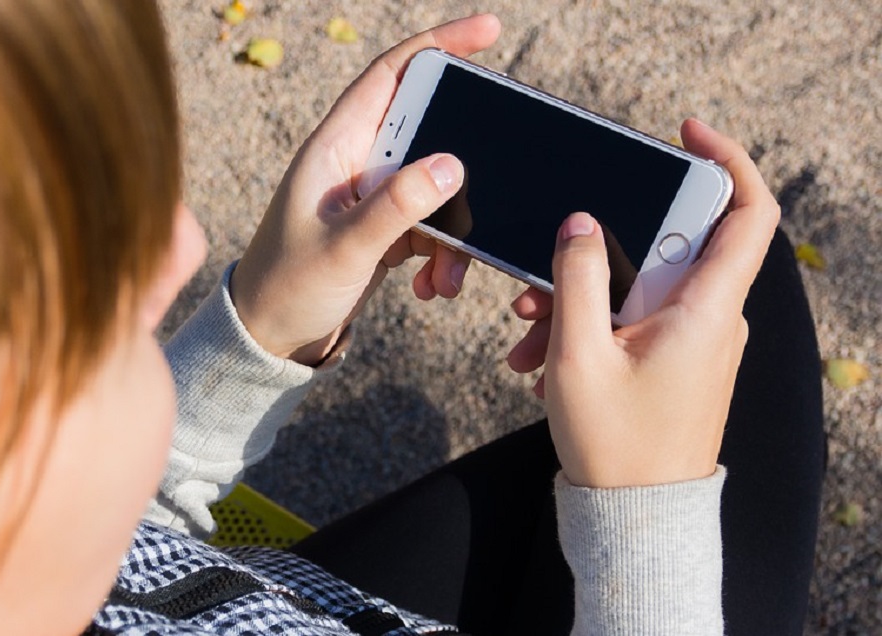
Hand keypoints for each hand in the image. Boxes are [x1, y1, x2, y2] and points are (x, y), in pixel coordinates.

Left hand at [230, 15, 501, 365]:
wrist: (270, 338)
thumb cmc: (288, 287)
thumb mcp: (345, 248)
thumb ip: (398, 206)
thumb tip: (453, 165)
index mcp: (334, 147)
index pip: (391, 74)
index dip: (439, 45)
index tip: (489, 31)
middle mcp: (354, 162)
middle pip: (427, 132)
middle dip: (463, 166)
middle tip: (494, 185)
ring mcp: (371, 196)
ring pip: (436, 188)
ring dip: (454, 231)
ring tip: (447, 276)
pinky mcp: (383, 228)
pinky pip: (432, 225)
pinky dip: (442, 254)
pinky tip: (432, 286)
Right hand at [507, 119, 779, 486]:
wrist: (634, 516)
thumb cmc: (615, 444)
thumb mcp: (578, 356)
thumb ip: (577, 279)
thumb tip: (583, 223)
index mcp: (707, 310)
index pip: (748, 214)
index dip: (728, 161)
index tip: (685, 134)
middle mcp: (713, 319)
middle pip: (668, 246)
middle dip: (601, 249)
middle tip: (547, 268)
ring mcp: (695, 341)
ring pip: (639, 286)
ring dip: (581, 295)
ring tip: (527, 329)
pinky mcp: (675, 360)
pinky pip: (633, 319)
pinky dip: (589, 325)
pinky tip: (540, 355)